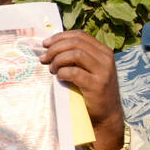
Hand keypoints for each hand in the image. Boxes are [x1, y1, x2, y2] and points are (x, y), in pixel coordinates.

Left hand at [40, 30, 123, 149]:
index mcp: (103, 51)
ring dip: (58, 60)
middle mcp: (106, 58)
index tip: (45, 44)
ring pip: (75, 54)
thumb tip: (48, 47)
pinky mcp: (97, 85)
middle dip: (55, 48)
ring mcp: (104, 71)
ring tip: (52, 69)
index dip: (60, 37)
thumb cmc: (90, 90)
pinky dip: (63, 73)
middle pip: (76, 43)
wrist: (105, 114)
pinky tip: (59, 78)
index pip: (80, 35)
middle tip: (44, 58)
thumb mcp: (87, 69)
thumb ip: (75, 57)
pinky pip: (75, 72)